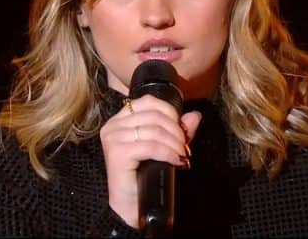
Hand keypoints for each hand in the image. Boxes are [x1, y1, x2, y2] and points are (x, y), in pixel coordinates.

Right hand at [99, 94, 201, 228]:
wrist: (132, 206)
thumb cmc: (145, 176)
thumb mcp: (164, 148)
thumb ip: (178, 131)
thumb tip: (194, 115)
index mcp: (120, 119)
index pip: (148, 101)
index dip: (170, 112)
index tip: (181, 129)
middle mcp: (113, 126)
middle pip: (153, 115)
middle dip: (175, 130)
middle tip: (184, 146)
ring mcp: (113, 138)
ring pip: (154, 130)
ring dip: (174, 143)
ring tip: (181, 155)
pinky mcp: (117, 153)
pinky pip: (150, 146)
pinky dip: (168, 153)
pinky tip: (175, 161)